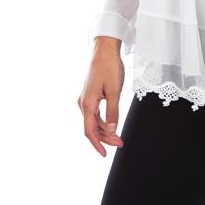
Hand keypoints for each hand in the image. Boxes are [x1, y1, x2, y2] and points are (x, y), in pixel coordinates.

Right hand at [78, 37, 125, 156]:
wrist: (105, 50)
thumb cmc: (110, 67)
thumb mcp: (115, 91)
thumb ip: (113, 112)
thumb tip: (110, 130)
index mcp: (87, 103)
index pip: (89, 131)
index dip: (97, 144)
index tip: (105, 154)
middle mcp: (83, 103)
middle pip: (92, 127)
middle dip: (105, 138)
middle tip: (120, 143)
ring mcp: (86, 99)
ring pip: (94, 121)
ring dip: (105, 130)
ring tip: (118, 136)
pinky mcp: (90, 95)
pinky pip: (95, 113)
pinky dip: (103, 121)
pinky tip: (112, 125)